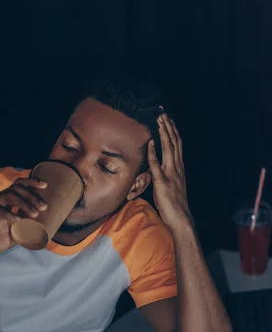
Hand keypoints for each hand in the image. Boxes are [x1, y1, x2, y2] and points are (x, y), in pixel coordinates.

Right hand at [0, 177, 47, 264]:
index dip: (32, 183)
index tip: (45, 186)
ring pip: (9, 195)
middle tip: (44, 206)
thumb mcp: (12, 236)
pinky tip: (20, 221)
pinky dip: (11, 215)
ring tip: (35, 214)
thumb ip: (25, 230)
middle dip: (33, 195)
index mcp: (4, 202)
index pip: (19, 186)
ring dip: (24, 203)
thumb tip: (42, 229)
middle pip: (17, 188)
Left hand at [147, 113, 191, 229]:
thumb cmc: (174, 205)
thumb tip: (157, 168)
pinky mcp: (163, 182)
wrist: (180, 219)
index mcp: (179, 168)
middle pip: (174, 142)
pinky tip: (150, 143)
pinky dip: (154, 153)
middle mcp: (177, 168)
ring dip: (163, 134)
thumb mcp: (171, 185)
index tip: (168, 119)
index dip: (172, 131)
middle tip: (163, 113)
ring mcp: (171, 174)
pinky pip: (157, 165)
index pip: (177, 144)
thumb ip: (165, 174)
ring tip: (159, 121)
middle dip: (168, 126)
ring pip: (168, 149)